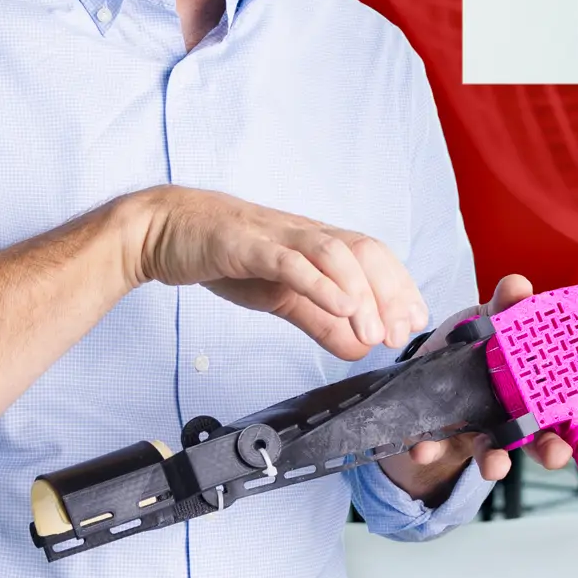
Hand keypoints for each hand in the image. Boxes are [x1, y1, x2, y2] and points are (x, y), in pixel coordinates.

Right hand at [119, 186, 430, 359]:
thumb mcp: (280, 295)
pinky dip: (319, 282)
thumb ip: (319, 320)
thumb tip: (360, 347)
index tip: (415, 324)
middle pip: (364, 252)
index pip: (374, 259)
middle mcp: (304, 234)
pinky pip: (288, 260)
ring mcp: (277, 236)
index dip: (400, 289)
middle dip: (390, 293)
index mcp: (316, 244)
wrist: (163, 230)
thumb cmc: (223, 255)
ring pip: (334, 254)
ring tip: (374, 331)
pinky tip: (338, 305)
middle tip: (400, 334)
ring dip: (361, 293)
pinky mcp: (245, 244)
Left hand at [382, 274, 577, 501]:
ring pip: (500, 455)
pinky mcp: (446, 437)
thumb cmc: (476, 342)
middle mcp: (521, 418)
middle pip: (548, 441)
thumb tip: (518, 286)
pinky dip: (431, 450)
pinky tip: (422, 449)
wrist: (428, 367)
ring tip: (496, 466)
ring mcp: (485, 432)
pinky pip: (440, 450)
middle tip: (558, 453)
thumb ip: (506, 305)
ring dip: (499, 463)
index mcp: (544, 390)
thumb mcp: (491, 318)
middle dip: (554, 451)